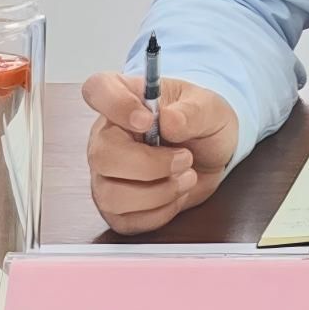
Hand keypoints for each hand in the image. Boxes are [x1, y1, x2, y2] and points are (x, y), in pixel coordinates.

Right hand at [82, 72, 238, 235]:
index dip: (116, 105)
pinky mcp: (116, 206)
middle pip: (102, 155)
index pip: (97, 89)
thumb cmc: (201, 122)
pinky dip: (160, 212)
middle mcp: (107, 135)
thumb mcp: (210, 108)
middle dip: (151, 165)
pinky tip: (176, 195)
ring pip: (111, 195)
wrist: (210, 154)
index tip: (147, 120)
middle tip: (184, 158)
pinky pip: (126, 220)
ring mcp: (106, 174)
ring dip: (158, 192)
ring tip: (186, 177)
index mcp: (124, 97)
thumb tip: (169, 120)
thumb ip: (193, 112)